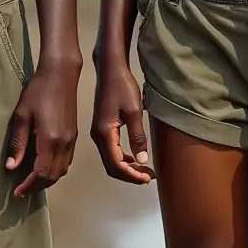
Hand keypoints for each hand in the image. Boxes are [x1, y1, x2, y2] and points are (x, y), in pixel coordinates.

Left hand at [6, 60, 80, 197]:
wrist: (61, 75)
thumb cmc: (38, 92)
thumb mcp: (21, 116)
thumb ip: (18, 144)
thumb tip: (12, 167)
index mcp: (50, 141)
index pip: (41, 173)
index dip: (28, 186)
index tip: (17, 192)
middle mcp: (64, 145)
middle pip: (53, 177)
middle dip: (37, 187)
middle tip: (22, 190)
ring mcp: (71, 142)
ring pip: (62, 171)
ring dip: (48, 180)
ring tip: (32, 181)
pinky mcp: (74, 137)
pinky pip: (67, 162)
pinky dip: (56, 170)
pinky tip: (45, 167)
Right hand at [90, 63, 153, 183]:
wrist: (110, 69)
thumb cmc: (123, 87)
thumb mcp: (134, 111)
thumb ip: (138, 137)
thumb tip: (142, 161)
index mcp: (104, 134)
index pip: (117, 164)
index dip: (132, 175)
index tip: (148, 178)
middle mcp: (98, 138)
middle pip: (112, 167)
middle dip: (130, 175)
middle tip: (149, 177)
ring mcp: (98, 134)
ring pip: (111, 161)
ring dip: (127, 168)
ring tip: (145, 170)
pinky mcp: (102, 130)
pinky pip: (111, 152)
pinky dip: (123, 159)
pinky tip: (135, 159)